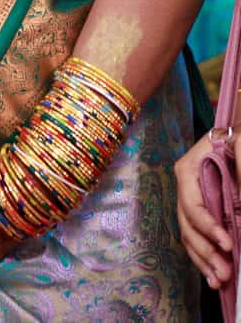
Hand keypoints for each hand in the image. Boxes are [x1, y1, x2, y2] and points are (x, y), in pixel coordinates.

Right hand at [175, 133, 234, 289]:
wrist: (235, 137)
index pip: (192, 205)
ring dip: (203, 261)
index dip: (208, 227)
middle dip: (205, 252)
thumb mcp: (240, 146)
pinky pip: (196, 237)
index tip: (229, 244)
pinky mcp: (200, 211)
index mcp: (188, 170)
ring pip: (189, 236)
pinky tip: (213, 276)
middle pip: (187, 226)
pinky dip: (203, 257)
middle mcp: (184, 187)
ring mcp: (189, 200)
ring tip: (220, 282)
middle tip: (225, 273)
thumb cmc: (236, 138)